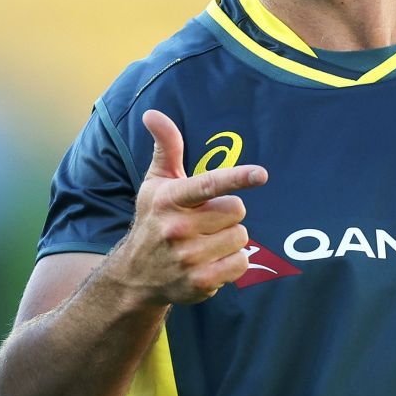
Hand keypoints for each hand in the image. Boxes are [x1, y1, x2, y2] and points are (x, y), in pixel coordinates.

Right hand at [107, 109, 268, 304]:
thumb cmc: (152, 221)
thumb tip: (153, 113)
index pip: (208, 184)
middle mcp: (176, 229)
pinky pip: (241, 262)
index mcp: (168, 200)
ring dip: (230, 238)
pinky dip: (233, 261)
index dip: (237, 178)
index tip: (261, 174)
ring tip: (206, 243)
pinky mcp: (200, 282)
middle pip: (236, 210)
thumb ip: (166, 148)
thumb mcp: (155, 184)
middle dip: (226, 214)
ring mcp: (188, 258)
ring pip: (241, 237)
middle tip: (205, 222)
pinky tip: (212, 261)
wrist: (134, 276)